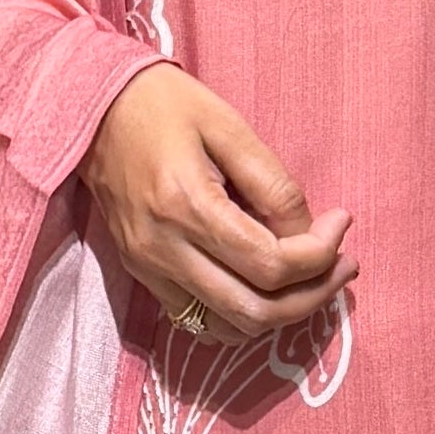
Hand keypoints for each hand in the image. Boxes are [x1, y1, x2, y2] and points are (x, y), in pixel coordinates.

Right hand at [80, 66, 349, 342]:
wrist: (90, 109)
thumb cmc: (164, 105)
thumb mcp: (228, 125)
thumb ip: (273, 185)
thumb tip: (308, 234)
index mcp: (187, 207)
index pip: (270, 265)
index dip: (320, 255)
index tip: (341, 222)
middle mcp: (164, 251)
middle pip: (256, 311)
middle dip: (313, 295)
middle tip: (344, 266)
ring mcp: (149, 270)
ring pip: (231, 327)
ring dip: (282, 313)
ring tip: (313, 277)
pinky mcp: (142, 276)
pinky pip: (202, 320)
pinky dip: (244, 314)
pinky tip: (266, 285)